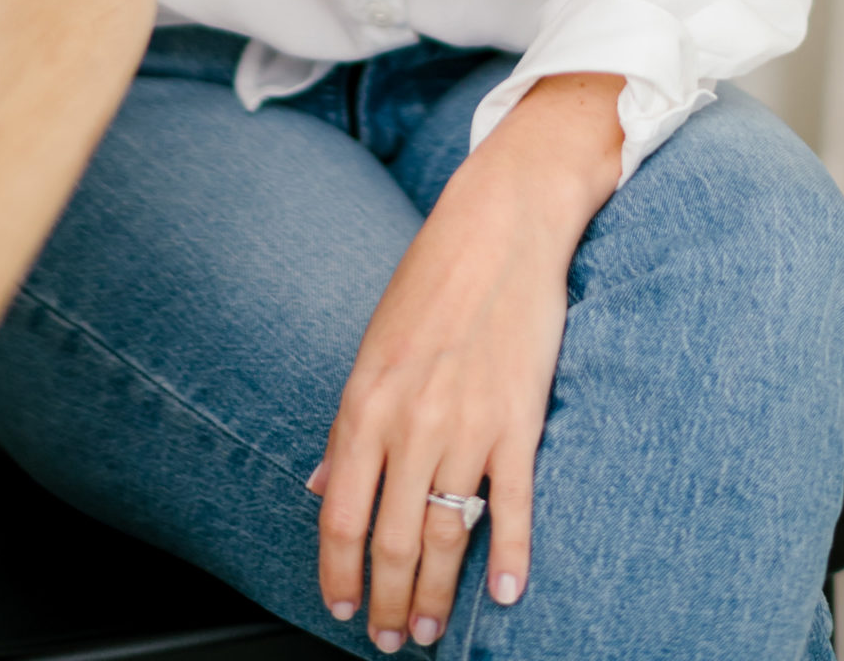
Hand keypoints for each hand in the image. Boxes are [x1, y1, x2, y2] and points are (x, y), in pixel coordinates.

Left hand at [309, 73, 622, 649]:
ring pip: (447, 536)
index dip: (338, 573)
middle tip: (391, 638)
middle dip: (388, 602)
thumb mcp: (373, 346)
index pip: (341, 516)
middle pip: (393, 541)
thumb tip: (323, 489)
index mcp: (365, 402)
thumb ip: (349, 427)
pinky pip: (513, 507)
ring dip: (437, 594)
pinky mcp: (519, 419)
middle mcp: (411, 422)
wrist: (502, 224)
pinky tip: (508, 592)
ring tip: (431, 627)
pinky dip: (512, 558)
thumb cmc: (435, 278)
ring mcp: (467, 424)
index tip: (342, 608)